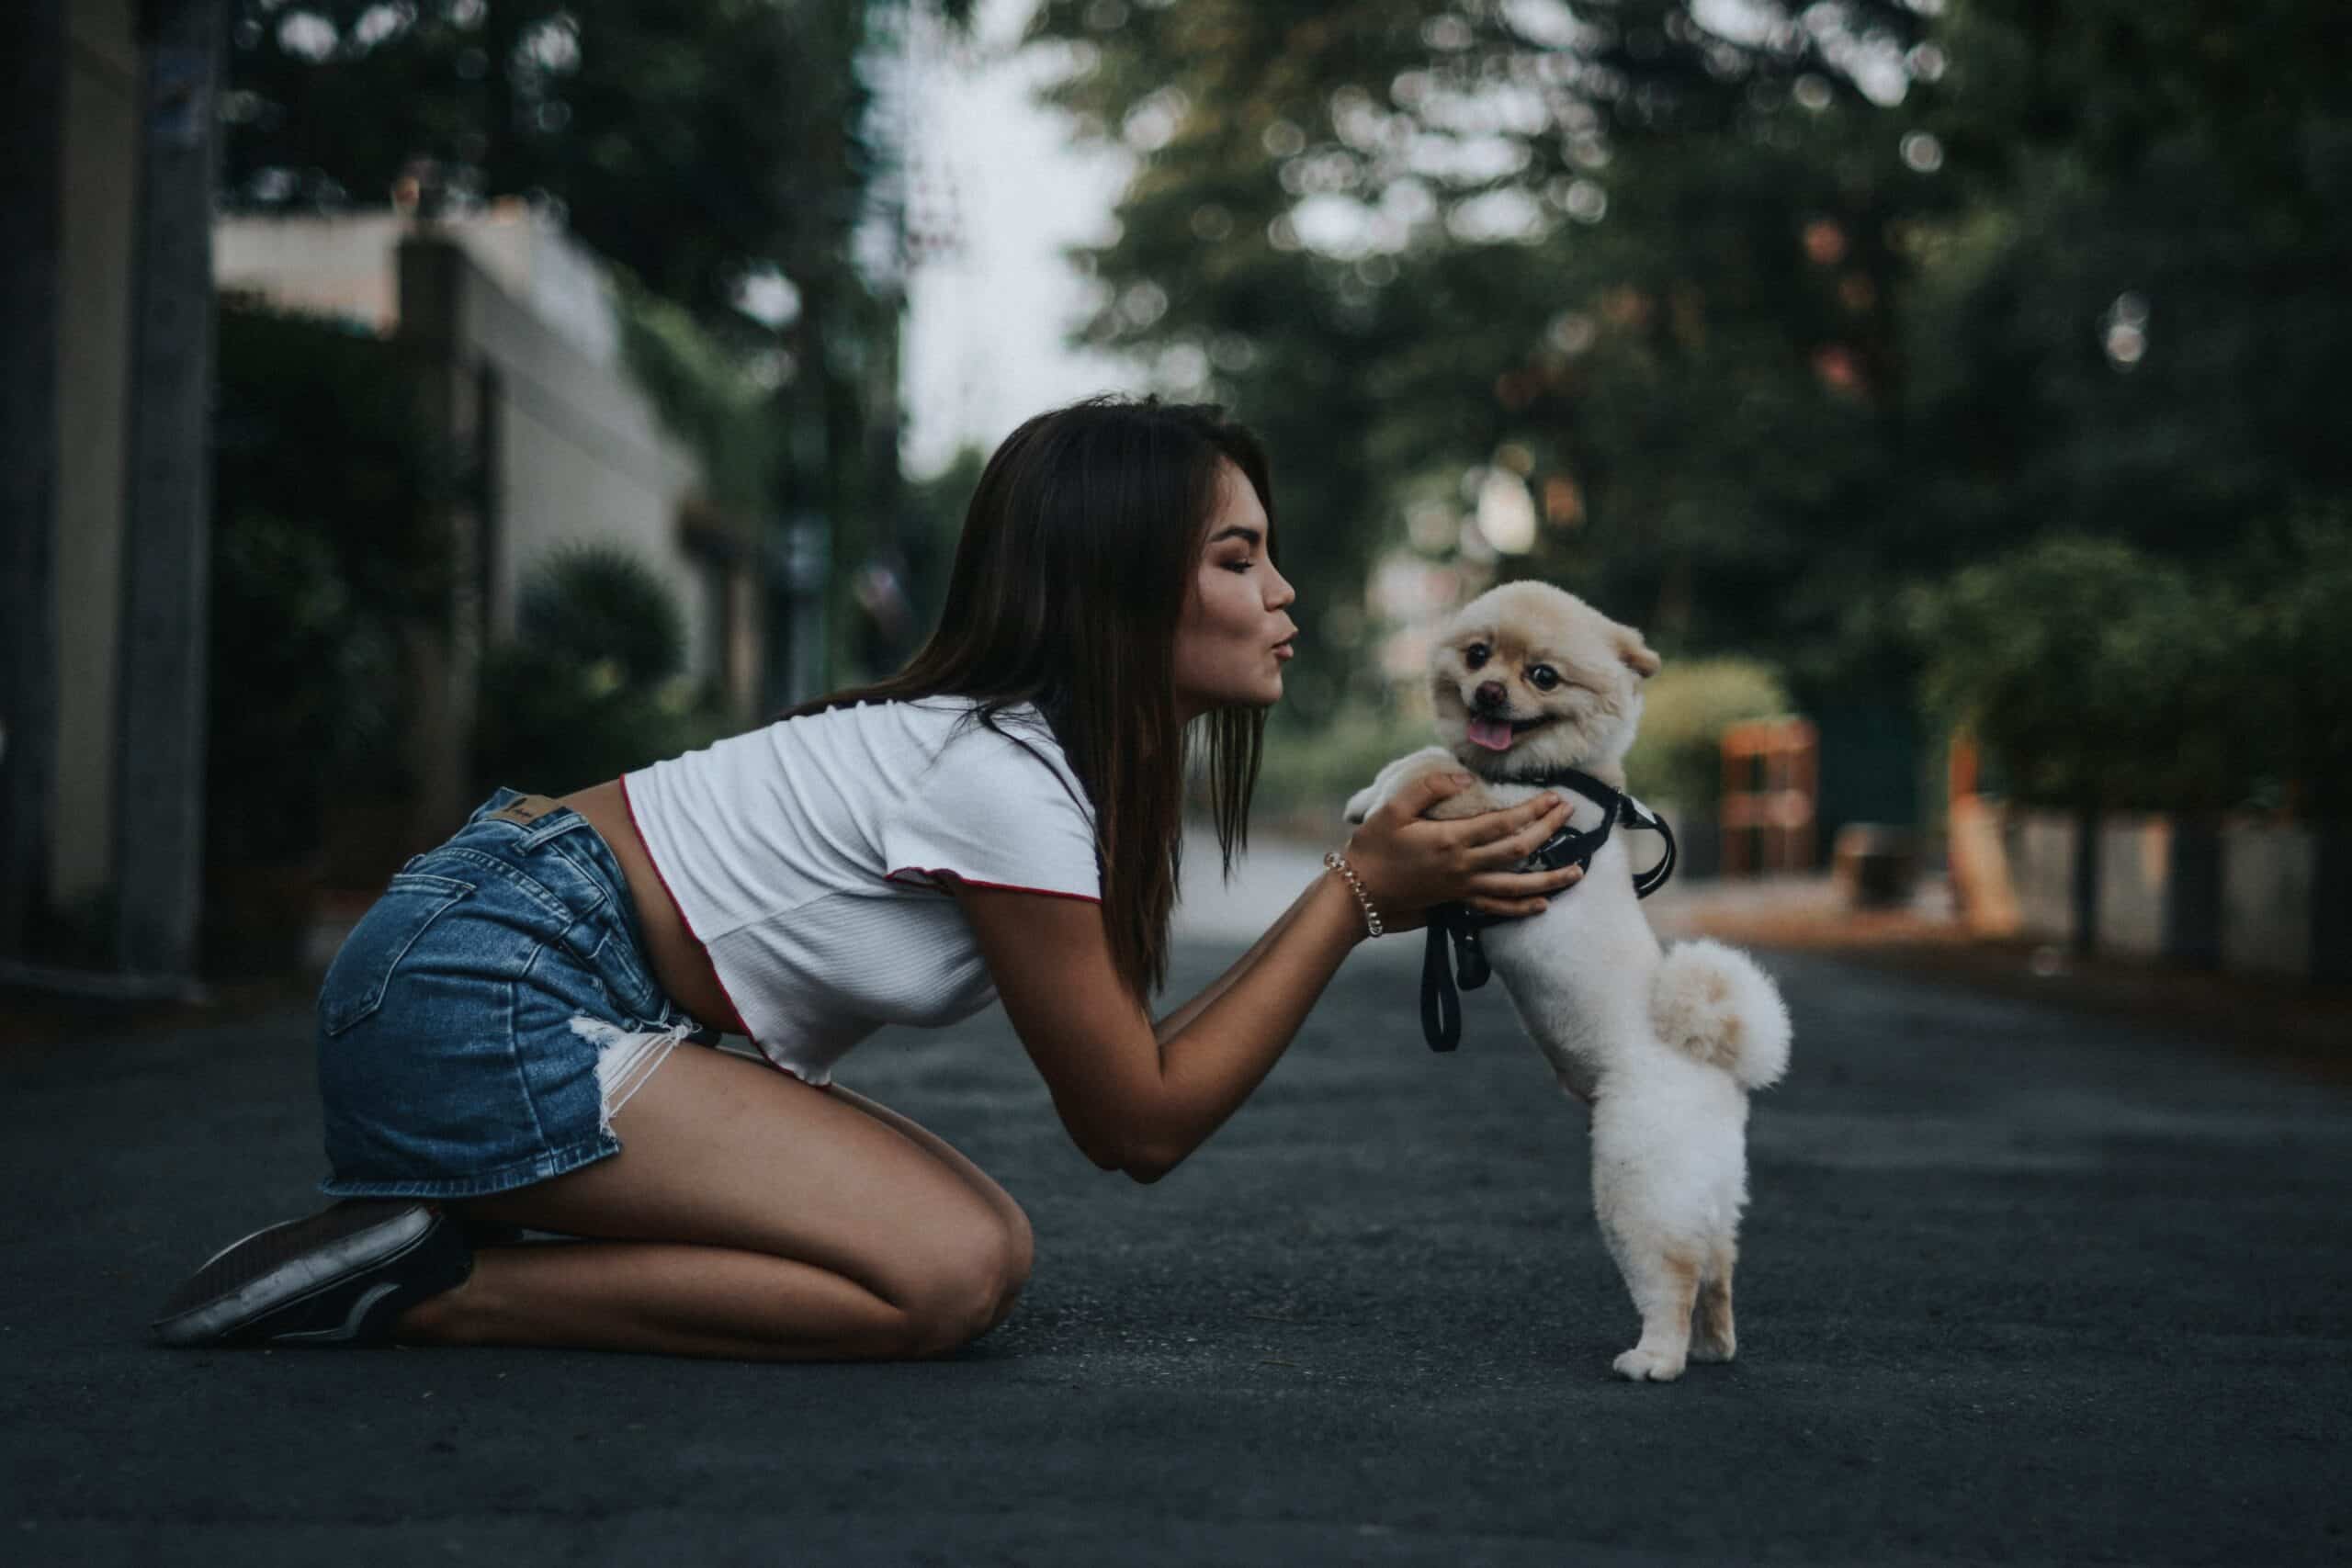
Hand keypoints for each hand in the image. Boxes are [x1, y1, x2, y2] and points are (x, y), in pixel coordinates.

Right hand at [1336, 771, 1583, 932]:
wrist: (1359, 894)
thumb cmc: (1372, 848)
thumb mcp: (1392, 809)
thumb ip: (1428, 788)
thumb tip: (1462, 777)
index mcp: (1451, 840)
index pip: (1504, 823)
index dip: (1533, 810)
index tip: (1554, 797)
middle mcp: (1464, 866)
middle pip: (1519, 850)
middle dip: (1549, 831)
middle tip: (1569, 814)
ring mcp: (1463, 888)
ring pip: (1517, 886)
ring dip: (1550, 878)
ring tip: (1578, 871)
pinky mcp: (1458, 902)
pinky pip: (1497, 908)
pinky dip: (1522, 908)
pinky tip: (1542, 904)